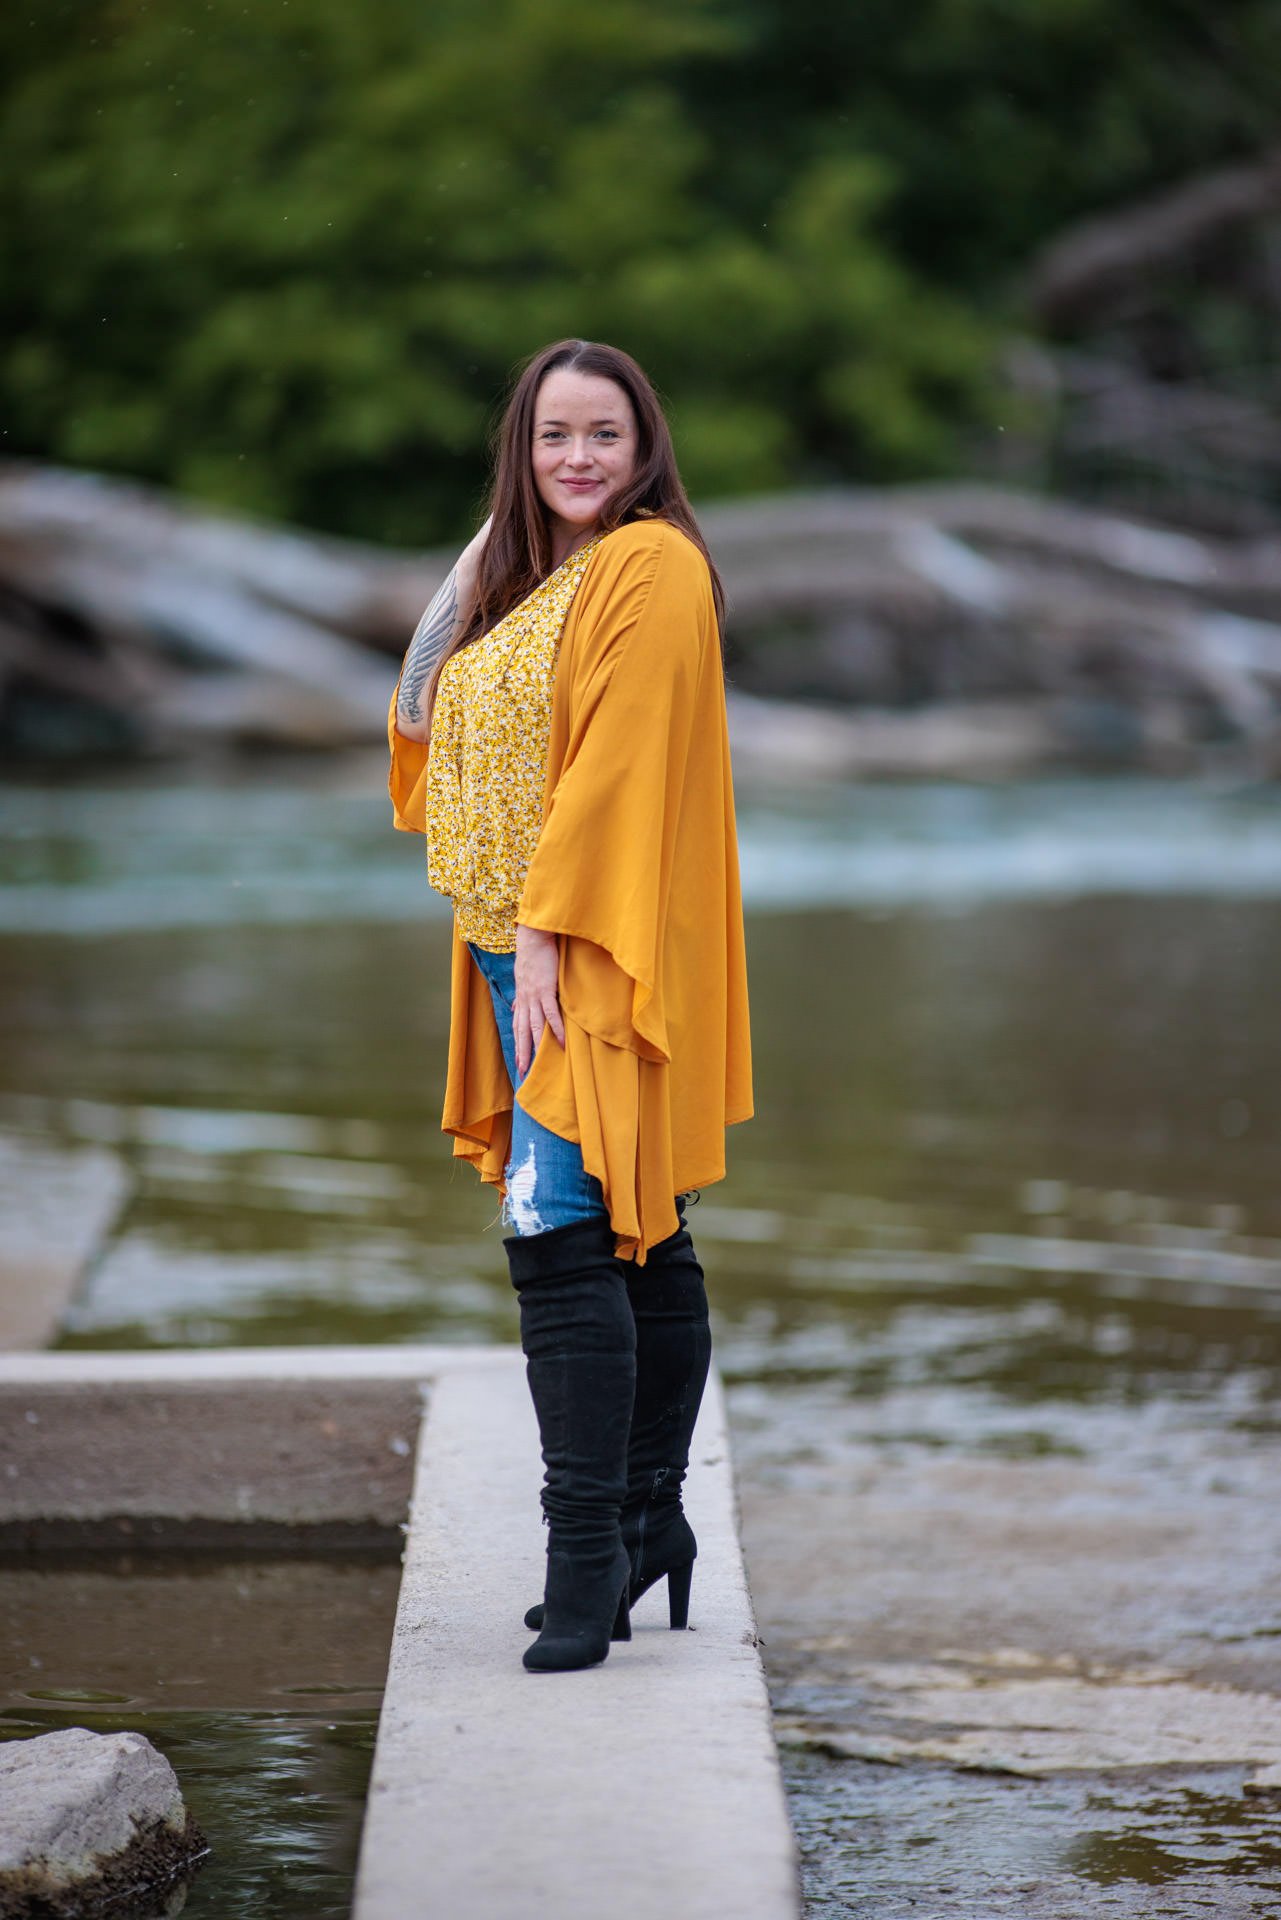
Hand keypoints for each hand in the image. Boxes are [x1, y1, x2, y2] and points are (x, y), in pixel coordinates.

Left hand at [513, 924, 564, 1078]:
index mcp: (522, 998)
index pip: (518, 1026)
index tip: (517, 1060)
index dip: (517, 1044)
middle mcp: (525, 1000)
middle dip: (521, 1052)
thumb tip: (516, 1007)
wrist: (533, 938)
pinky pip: (551, 1015)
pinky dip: (555, 1030)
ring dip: (533, 1047)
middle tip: (521, 1071)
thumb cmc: (533, 955)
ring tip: (535, 1064)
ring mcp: (534, 996)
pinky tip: (559, 1043)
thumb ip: (522, 994)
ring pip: (533, 1028)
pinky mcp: (546, 990)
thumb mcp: (523, 977)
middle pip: (522, 1032)